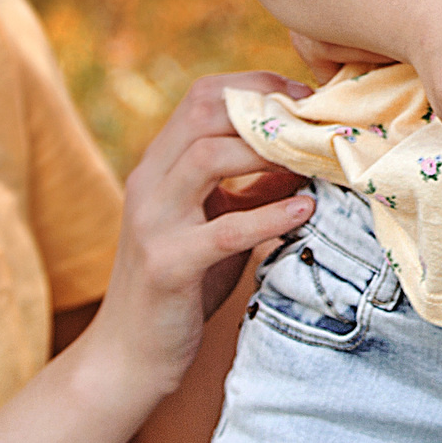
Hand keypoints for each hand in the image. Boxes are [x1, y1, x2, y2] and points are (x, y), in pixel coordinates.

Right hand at [90, 74, 314, 399]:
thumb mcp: (215, 224)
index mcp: (158, 167)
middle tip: (314, 121)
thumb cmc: (180, 286)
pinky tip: (305, 210)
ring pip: (206, 158)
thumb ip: (250, 189)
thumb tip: (306, 156)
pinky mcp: (166, 266)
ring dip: (265, 152)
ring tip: (310, 159)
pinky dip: (269, 215)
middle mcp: (148, 184)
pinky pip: (223, 231)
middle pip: (202, 113)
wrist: (127, 356)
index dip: (254, 86)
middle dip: (264, 108)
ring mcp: (152, 223)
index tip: (302, 97)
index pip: (201, 96)